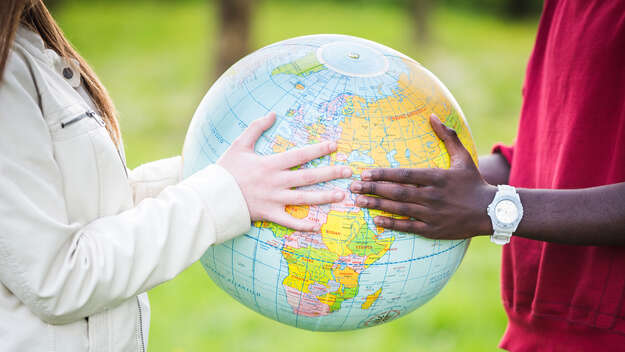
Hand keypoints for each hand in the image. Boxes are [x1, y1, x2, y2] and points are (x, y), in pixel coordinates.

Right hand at [218, 112, 351, 231]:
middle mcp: (275, 182)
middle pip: (308, 177)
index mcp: (270, 164)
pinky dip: (304, 225)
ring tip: (342, 195)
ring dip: (324, 197)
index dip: (318, 150)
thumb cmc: (225, 170)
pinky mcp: (269, 214)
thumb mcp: (239, 145)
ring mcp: (273, 200)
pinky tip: (319, 225)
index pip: (299, 155)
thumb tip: (272, 114)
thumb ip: (256, 128)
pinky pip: (289, 221)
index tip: (334, 145)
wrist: (212, 196)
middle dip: (330, 173)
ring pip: (304, 199)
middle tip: (348, 171)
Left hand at [350, 114, 495, 238]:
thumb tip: (433, 115)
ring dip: (377, 205)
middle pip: (397, 192)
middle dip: (373, 189)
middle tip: (353, 187)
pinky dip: (392, 224)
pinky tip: (376, 220)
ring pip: (400, 209)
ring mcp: (433, 214)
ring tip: (358, 202)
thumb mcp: (463, 157)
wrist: (491, 211)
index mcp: (437, 177)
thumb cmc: (473, 182)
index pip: (404, 175)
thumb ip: (447, 136)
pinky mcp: (434, 230)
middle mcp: (433, 196)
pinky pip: (409, 227)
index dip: (383, 174)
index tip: (365, 174)